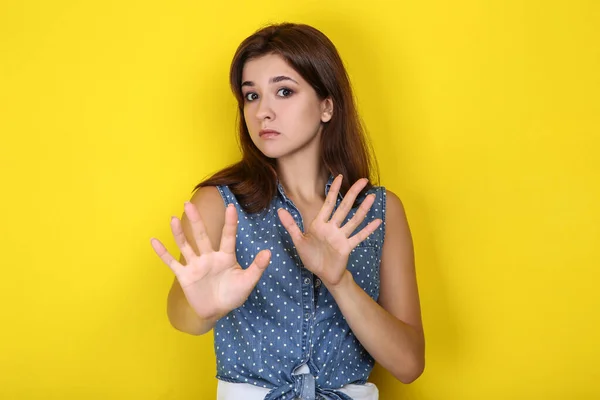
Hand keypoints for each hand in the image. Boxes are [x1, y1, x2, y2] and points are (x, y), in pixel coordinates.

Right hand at [150, 202, 270, 320]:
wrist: (217, 311)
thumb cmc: (233, 295)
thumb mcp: (248, 282)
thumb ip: (257, 267)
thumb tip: (268, 252)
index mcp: (226, 257)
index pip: (228, 237)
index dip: (230, 223)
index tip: (231, 206)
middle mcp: (209, 257)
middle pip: (202, 236)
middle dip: (196, 221)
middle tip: (190, 203)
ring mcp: (196, 265)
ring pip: (186, 245)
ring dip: (179, 233)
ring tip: (174, 218)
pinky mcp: (185, 275)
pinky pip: (172, 263)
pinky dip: (163, 253)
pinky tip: (154, 241)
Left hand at [277, 175, 381, 288]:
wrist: (322, 275)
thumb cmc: (311, 257)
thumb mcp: (298, 241)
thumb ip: (291, 225)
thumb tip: (279, 210)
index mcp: (320, 224)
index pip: (328, 203)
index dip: (334, 190)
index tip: (339, 176)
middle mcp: (332, 227)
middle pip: (344, 207)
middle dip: (352, 193)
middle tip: (362, 180)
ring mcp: (341, 237)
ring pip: (354, 220)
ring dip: (362, 209)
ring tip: (371, 197)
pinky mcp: (347, 247)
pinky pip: (358, 237)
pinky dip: (368, 230)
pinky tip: (377, 221)